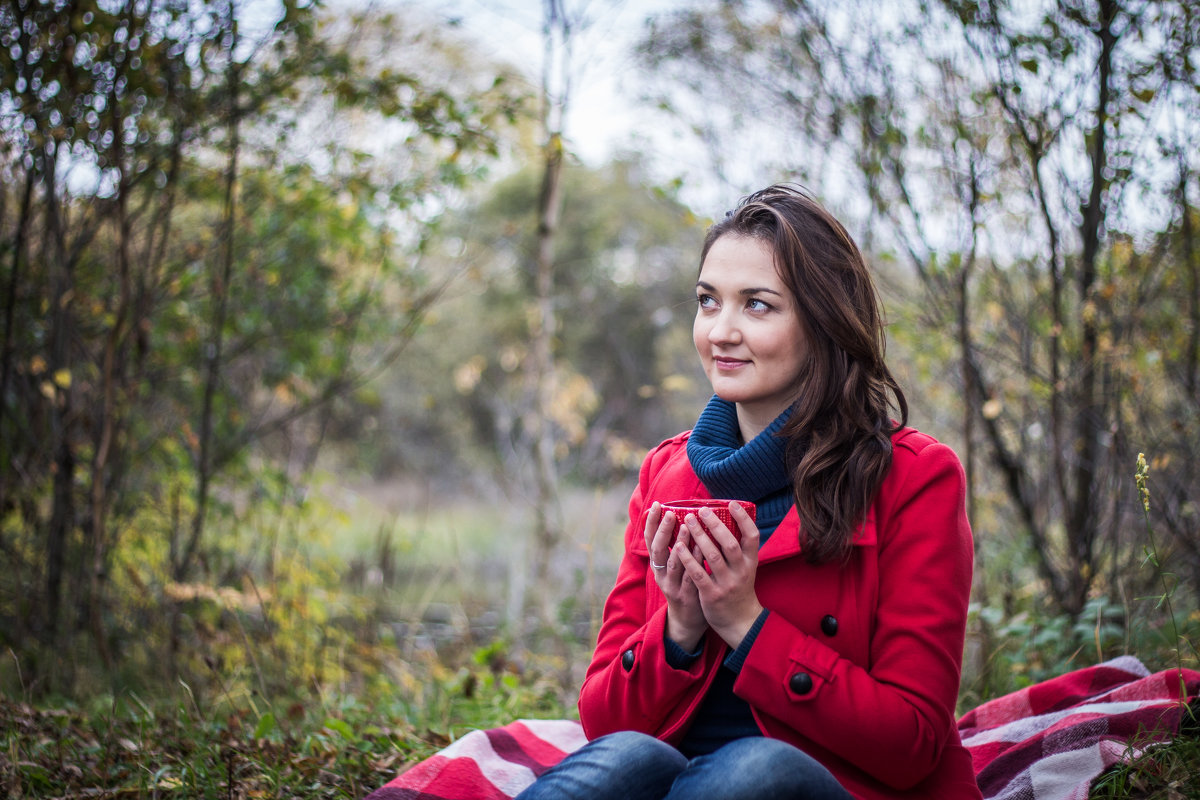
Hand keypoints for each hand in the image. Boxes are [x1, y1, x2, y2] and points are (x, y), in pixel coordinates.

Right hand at [644, 502, 706, 649]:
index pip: (649, 540)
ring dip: (679, 543)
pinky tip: (704, 549)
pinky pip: (691, 576)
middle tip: (671, 513)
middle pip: (658, 550)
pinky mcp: (686, 596)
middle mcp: (661, 574)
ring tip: (686, 526)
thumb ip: (677, 545)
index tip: (656, 505)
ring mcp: (673, 586)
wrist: (688, 621)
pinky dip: (696, 562)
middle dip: (663, 530)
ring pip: (674, 563)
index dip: (651, 523)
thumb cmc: (684, 586)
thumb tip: (683, 516)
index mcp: (657, 565)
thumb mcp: (674, 566)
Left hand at [674, 501, 762, 648]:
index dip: (743, 518)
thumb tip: (726, 520)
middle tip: (700, 509)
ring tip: (686, 521)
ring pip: (712, 556)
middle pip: (729, 543)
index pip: (752, 536)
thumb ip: (737, 549)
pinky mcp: (712, 594)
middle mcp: (741, 570)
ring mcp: (727, 583)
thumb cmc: (739, 588)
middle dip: (715, 524)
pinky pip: (698, 574)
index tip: (732, 503)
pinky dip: (688, 559)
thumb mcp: (745, 568)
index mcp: (750, 561)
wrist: (740, 621)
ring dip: (698, 537)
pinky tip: (678, 546)